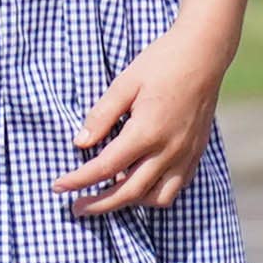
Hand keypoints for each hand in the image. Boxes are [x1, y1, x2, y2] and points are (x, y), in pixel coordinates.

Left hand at [70, 26, 228, 212]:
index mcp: (147, 131)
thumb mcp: (123, 83)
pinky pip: (176, 186)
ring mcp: (187, 154)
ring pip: (157, 197)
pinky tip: (136, 184)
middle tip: (75, 208)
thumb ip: (101, 116)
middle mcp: (170, 149)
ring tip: (106, 196)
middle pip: (130, 192)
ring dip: (129, 202)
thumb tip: (80, 144)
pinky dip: (154, 193)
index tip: (58, 186)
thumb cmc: (160, 63)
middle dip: (99, 204)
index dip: (79, 180)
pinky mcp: (197, 153)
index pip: (106, 168)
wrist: (204, 54)